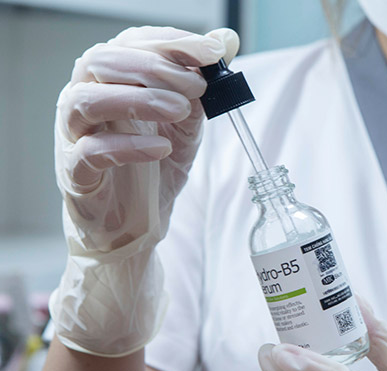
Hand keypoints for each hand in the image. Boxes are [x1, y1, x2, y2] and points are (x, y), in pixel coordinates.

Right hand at [50, 26, 238, 355]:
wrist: (137, 225)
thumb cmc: (155, 168)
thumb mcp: (186, 125)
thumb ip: (199, 88)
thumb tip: (225, 42)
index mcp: (111, 82)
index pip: (129, 44)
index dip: (169, 42)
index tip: (211, 51)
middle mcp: (86, 100)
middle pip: (100, 63)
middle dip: (152, 67)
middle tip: (195, 86)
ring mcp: (74, 136)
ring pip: (86, 101)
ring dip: (138, 99)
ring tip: (181, 110)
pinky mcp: (75, 173)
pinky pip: (90, 153)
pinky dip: (128, 146)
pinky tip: (162, 148)